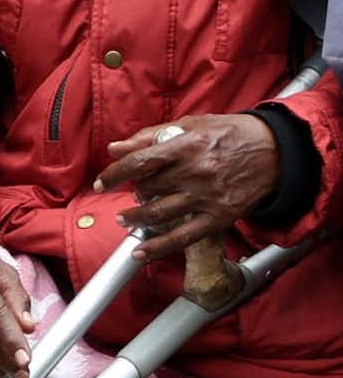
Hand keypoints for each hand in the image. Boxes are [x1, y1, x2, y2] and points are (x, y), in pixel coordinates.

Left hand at [96, 113, 281, 261]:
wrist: (277, 151)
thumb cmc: (230, 134)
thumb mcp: (192, 125)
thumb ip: (151, 136)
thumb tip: (115, 148)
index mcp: (186, 146)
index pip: (140, 162)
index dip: (115, 173)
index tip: (101, 182)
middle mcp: (195, 172)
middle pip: (149, 188)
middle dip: (135, 192)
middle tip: (134, 193)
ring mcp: (207, 197)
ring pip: (160, 213)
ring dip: (136, 218)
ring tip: (125, 219)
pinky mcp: (219, 217)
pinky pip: (183, 237)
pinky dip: (158, 247)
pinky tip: (140, 252)